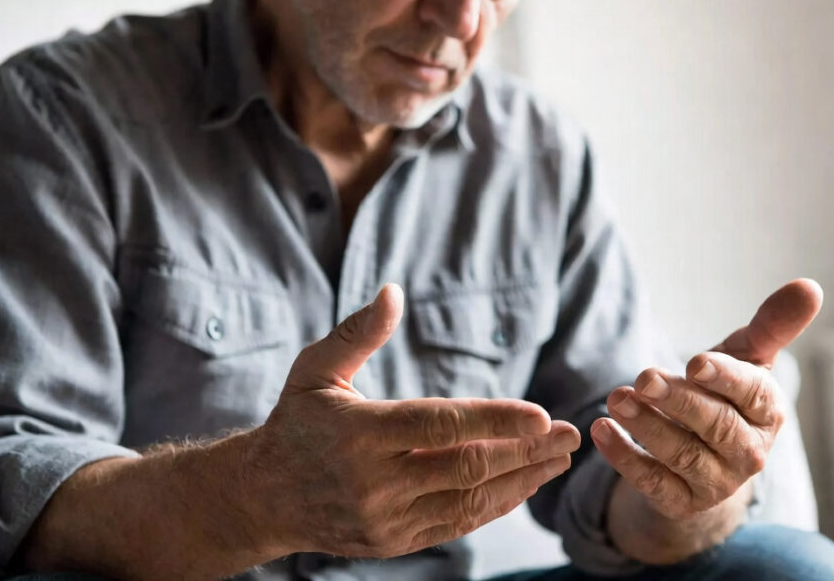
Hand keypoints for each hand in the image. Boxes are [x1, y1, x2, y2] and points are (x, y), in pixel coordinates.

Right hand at [242, 284, 579, 559]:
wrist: (263, 498)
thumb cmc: (295, 423)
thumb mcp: (315, 371)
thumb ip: (357, 333)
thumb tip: (394, 291)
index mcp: (359, 434)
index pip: (440, 426)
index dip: (494, 420)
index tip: (541, 414)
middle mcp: (374, 482)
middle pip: (466, 467)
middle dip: (526, 451)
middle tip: (570, 433)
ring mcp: (385, 519)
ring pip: (468, 501)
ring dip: (522, 480)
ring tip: (559, 459)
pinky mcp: (394, 542)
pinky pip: (456, 524)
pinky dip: (495, 505)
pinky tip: (524, 484)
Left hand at [592, 279, 822, 522]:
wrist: (703, 459)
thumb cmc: (726, 395)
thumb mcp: (746, 358)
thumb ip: (772, 326)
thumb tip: (809, 286)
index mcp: (767, 411)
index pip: (752, 393)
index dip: (724, 378)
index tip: (695, 362)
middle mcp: (748, 452)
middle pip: (715, 425)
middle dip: (678, 400)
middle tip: (643, 377)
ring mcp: (716, 481)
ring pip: (682, 454)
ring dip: (647, 426)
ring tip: (617, 399)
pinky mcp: (681, 501)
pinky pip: (652, 483)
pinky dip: (625, 458)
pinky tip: (601, 431)